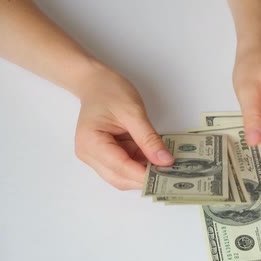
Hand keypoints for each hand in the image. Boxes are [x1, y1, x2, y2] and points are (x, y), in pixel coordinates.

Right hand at [74, 65, 173, 189]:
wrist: (96, 83)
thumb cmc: (109, 91)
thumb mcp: (133, 112)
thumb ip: (149, 139)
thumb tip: (165, 161)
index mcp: (91, 142)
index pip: (120, 167)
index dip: (144, 175)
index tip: (167, 176)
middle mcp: (89, 154)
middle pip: (120, 178)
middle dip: (145, 177)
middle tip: (171, 173)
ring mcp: (96, 157)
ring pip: (123, 176)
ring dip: (144, 171)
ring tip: (165, 163)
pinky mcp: (105, 156)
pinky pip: (125, 166)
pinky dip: (140, 164)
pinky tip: (154, 156)